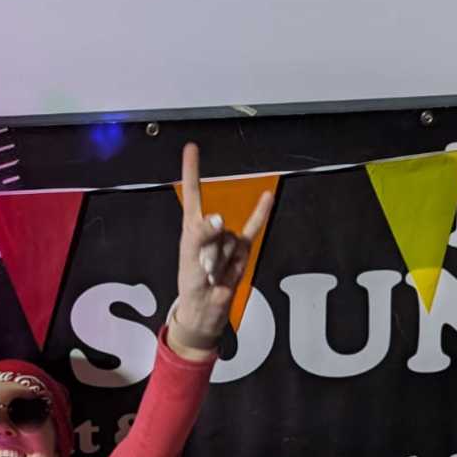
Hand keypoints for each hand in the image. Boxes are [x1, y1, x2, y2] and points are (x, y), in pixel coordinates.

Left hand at [170, 142, 273, 354]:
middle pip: (216, 226)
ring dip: (223, 259)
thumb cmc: (191, 283)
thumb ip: (200, 236)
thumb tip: (219, 218)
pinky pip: (253, 228)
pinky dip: (260, 214)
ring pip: (231, 239)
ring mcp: (228, 237)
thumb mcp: (189, 259)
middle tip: (203, 270)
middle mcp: (211, 227)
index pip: (193, 192)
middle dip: (210, 250)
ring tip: (215, 274)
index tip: (192, 148)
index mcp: (192, 226)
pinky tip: (267, 198)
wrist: (207, 308)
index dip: (192, 170)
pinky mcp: (243, 248)